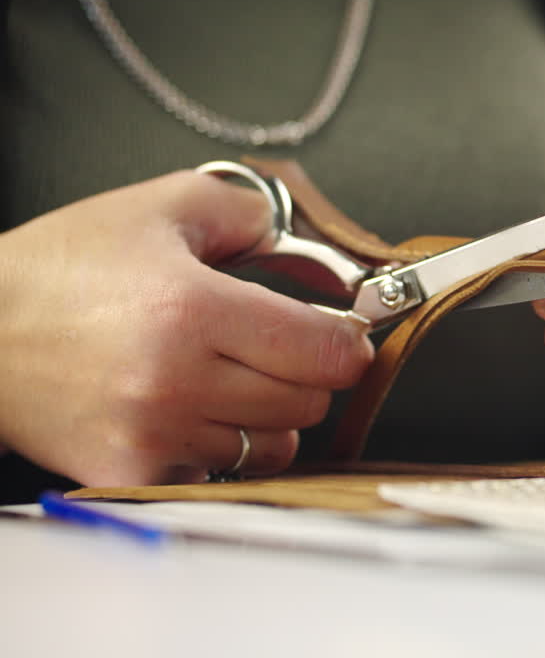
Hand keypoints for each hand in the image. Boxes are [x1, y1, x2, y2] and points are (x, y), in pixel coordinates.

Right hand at [0, 171, 373, 485]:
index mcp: (193, 309)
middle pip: (309, 402)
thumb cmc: (63, 270)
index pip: (326, 350)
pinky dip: (222, 446)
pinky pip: (221, 471)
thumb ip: (246, 211)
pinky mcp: (132, 470)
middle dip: (308, 374)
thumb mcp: (157, 207)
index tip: (343, 333)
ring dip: (271, 416)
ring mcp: (155, 433)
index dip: (347, 341)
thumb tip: (309, 244)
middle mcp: (178, 380)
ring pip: (276, 445)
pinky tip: (191, 409)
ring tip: (231, 379)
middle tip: (278, 349)